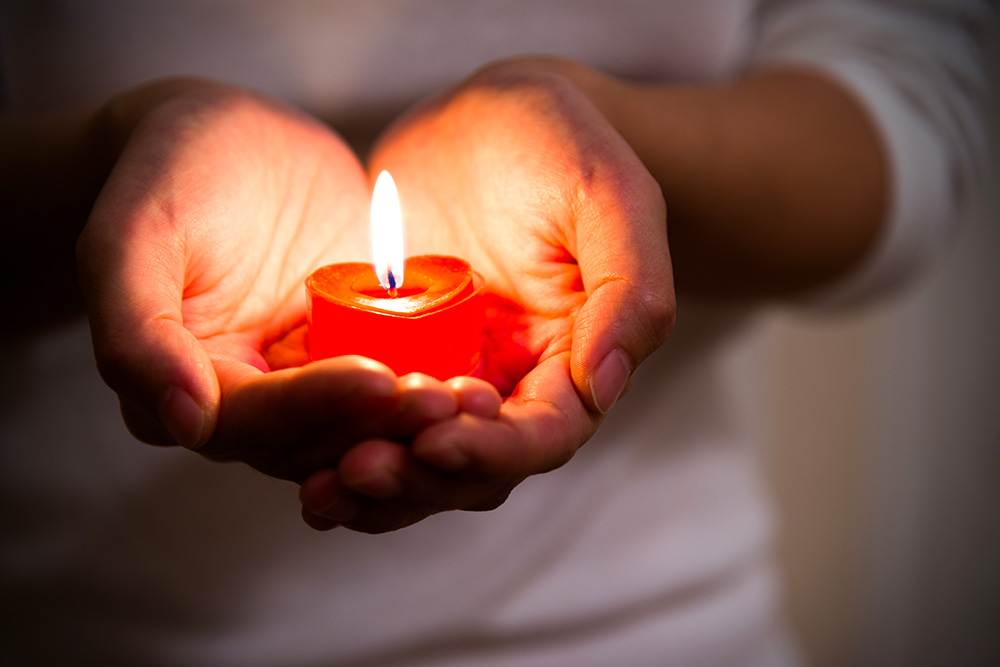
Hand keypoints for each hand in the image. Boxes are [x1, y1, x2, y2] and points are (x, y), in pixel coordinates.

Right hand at [76, 79, 494, 481]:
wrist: (227, 141)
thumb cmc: (169, 175)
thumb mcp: (132, 235)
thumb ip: (137, 329)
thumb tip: (181, 421)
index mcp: (190, 391)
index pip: (255, 423)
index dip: (316, 406)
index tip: (379, 379)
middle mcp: (255, 405)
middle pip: (323, 441)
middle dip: (386, 427)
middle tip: (450, 402)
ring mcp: (313, 382)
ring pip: (370, 427)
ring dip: (422, 424)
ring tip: (477, 402)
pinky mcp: (362, 353)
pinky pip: (402, 386)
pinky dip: (439, 392)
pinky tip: (484, 384)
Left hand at [301, 60, 674, 531]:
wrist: (490, 118)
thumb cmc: (564, 147)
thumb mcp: (613, 198)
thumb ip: (629, 289)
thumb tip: (604, 383)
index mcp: (573, 363)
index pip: (542, 436)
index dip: (493, 452)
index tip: (437, 443)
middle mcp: (512, 385)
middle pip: (472, 468)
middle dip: (419, 480)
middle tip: (360, 470)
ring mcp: (449, 374)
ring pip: (414, 455)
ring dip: (372, 481)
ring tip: (320, 486)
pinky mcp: (393, 356)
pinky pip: (364, 412)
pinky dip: (335, 437)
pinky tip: (293, 447)